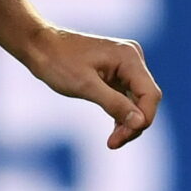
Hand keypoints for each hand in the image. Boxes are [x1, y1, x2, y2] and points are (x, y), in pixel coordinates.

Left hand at [20, 25, 161, 148]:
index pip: (150, 94)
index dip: (143, 119)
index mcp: (129, 58)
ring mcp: (125, 66)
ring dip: (128, 122)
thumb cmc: (58, 62)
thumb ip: (114, 104)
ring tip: (112, 142)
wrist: (40, 46)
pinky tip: (113, 132)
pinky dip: (121, 115)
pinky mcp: (116, 73)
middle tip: (114, 143)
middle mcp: (132, 59)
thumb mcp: (85, 86)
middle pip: (146, 99)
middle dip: (134, 124)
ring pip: (137, 101)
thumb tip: (141, 123)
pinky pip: (127, 98)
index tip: (122, 139)